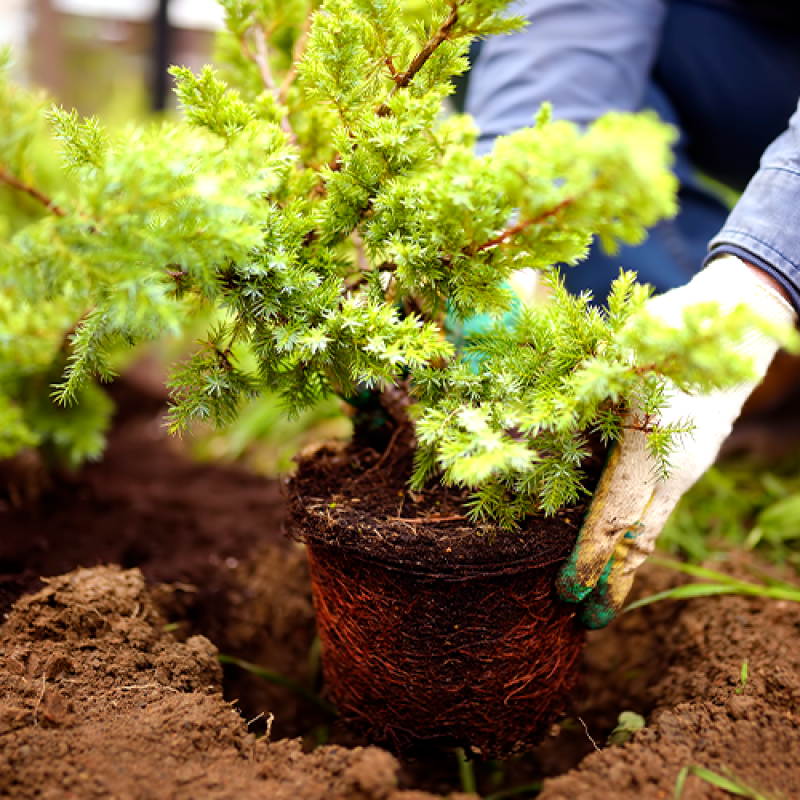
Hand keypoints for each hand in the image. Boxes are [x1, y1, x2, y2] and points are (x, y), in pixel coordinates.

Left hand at [556, 256, 796, 627]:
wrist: (743, 316)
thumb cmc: (673, 327)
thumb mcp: (622, 353)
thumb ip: (583, 394)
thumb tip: (521, 425)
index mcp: (650, 451)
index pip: (613, 520)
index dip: (588, 559)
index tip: (566, 592)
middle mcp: (674, 471)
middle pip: (640, 544)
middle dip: (611, 585)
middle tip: (583, 622)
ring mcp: (688, 468)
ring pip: (654, 528)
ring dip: (627, 564)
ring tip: (602, 593)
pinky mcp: (692, 458)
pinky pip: (663, 507)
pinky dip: (641, 534)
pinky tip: (624, 540)